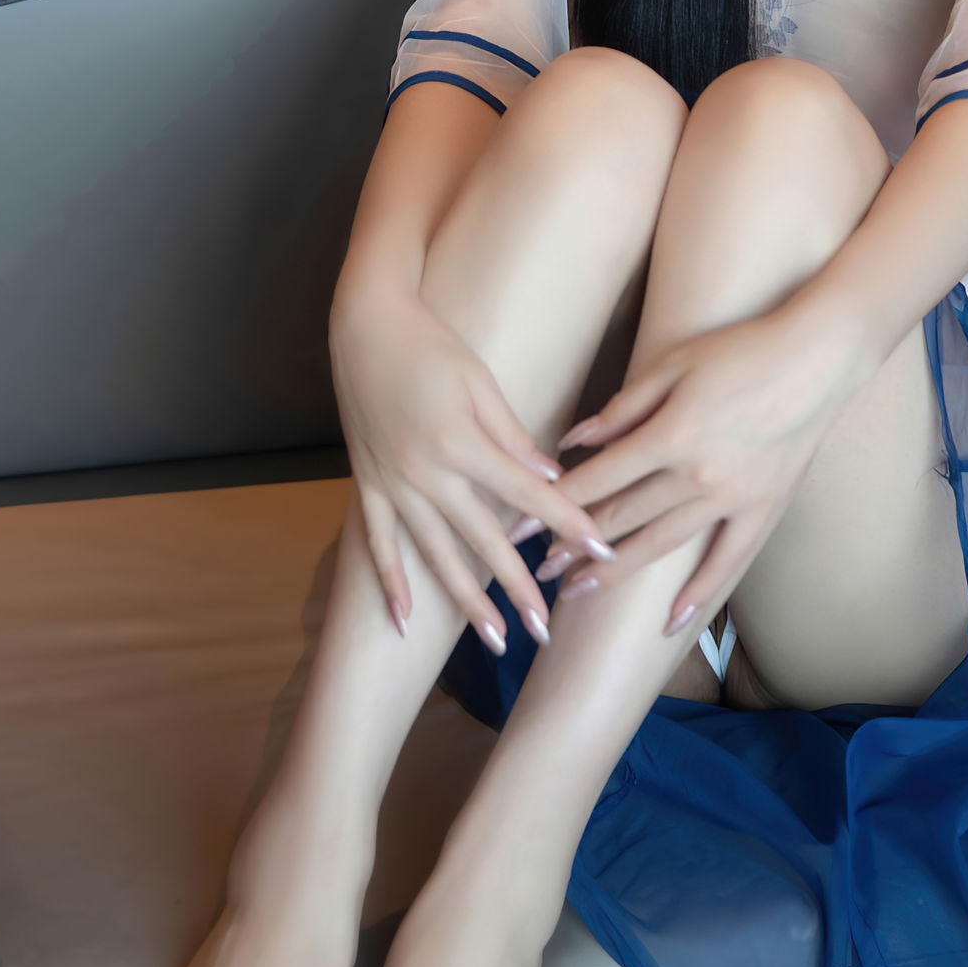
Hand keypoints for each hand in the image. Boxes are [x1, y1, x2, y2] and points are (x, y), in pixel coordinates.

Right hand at [328, 286, 613, 652]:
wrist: (365, 325)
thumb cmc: (431, 345)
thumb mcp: (481, 382)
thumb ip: (512, 437)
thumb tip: (551, 477)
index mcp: (461, 443)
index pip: (527, 496)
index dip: (568, 524)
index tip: (602, 550)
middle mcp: (426, 473)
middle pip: (483, 541)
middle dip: (519, 588)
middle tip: (546, 630)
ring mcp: (393, 484)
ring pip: (435, 555)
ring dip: (465, 602)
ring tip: (494, 641)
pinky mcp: (368, 485)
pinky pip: (378, 544)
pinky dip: (390, 582)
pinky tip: (402, 622)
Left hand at [544, 304, 869, 636]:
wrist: (820, 358)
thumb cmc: (743, 350)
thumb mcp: (674, 364)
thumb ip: (622, 408)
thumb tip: (573, 441)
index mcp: (671, 436)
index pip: (597, 481)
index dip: (553, 505)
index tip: (520, 527)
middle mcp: (698, 477)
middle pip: (622, 518)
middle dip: (574, 545)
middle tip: (537, 569)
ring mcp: (733, 500)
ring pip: (661, 545)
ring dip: (615, 571)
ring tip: (577, 592)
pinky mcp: (763, 512)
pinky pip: (726, 564)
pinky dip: (698, 595)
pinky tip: (669, 621)